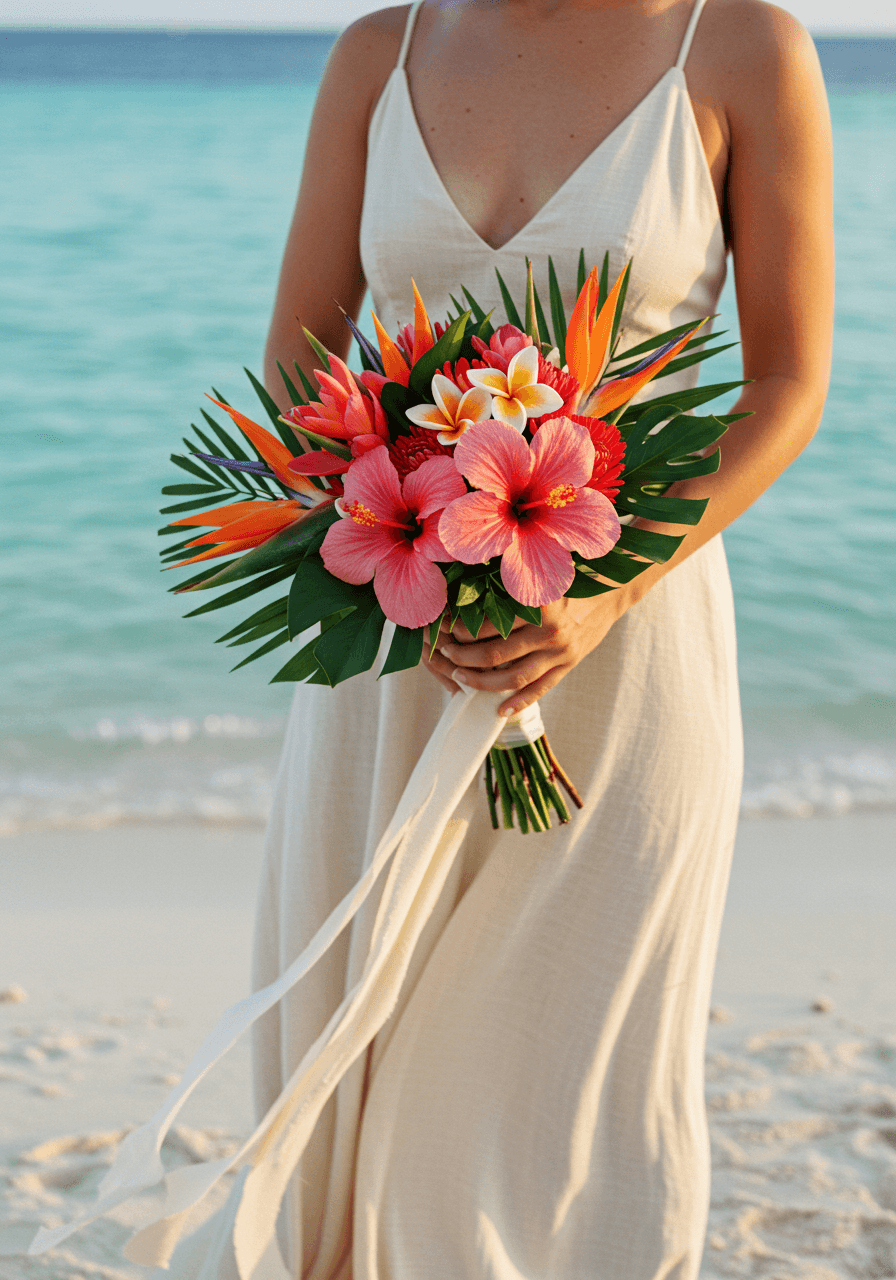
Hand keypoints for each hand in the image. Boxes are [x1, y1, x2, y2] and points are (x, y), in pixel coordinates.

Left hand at [422, 588, 629, 716]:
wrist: (612, 592)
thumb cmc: (568, 580)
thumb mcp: (539, 579)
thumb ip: (510, 587)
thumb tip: (466, 592)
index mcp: (537, 606)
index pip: (488, 624)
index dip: (461, 628)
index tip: (443, 627)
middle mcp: (548, 632)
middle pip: (495, 655)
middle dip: (463, 657)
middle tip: (446, 654)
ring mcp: (559, 654)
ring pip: (513, 679)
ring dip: (482, 682)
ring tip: (461, 677)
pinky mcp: (568, 667)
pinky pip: (539, 690)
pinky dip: (517, 703)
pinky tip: (498, 710)